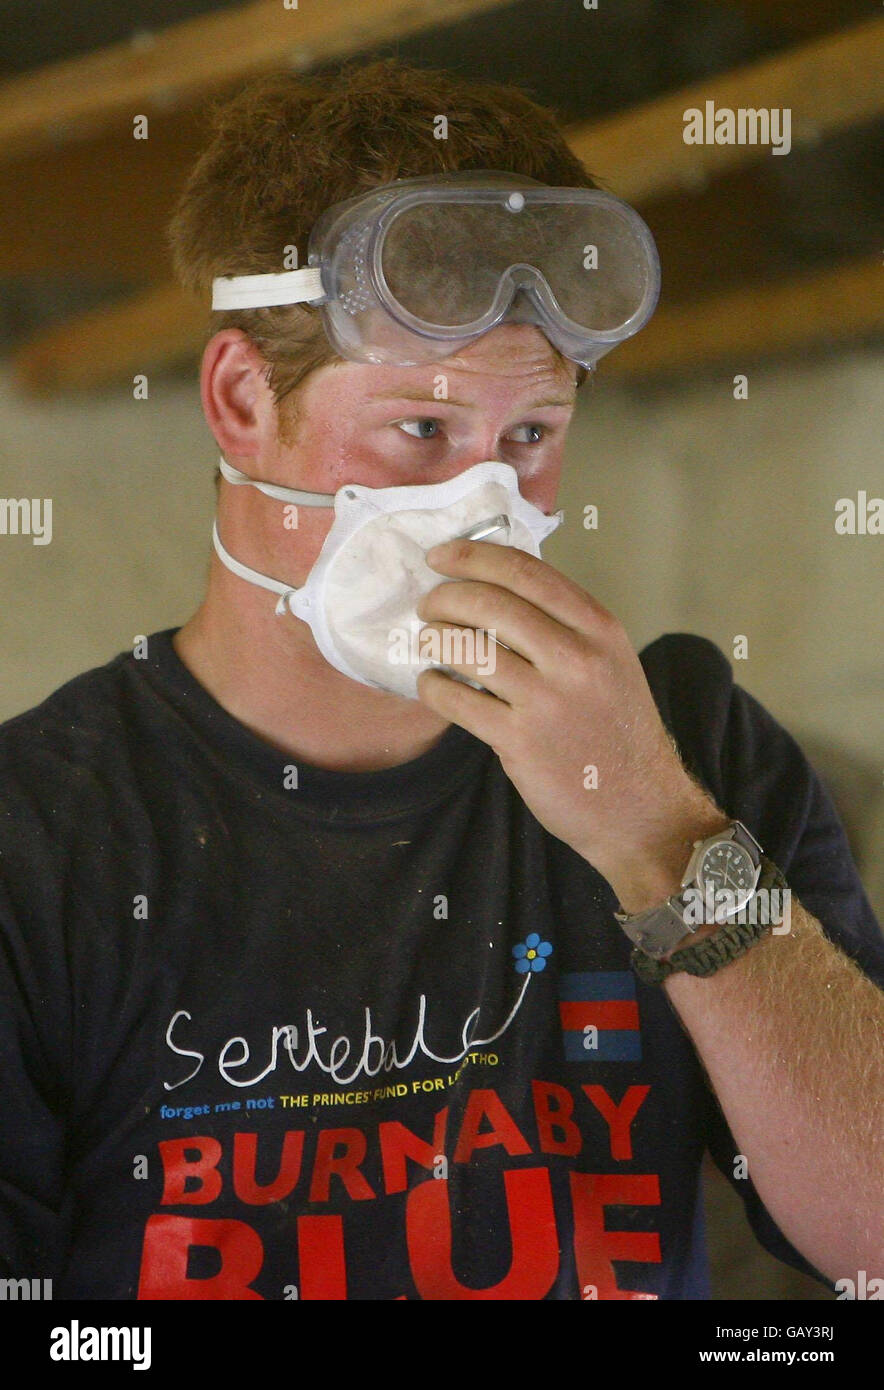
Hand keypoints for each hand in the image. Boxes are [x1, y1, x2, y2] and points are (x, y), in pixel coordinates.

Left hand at [415, 539, 728, 911]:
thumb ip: (565, 625)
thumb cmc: (617, 732)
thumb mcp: (611, 662)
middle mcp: (577, 658)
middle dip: (445, 597)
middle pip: (489, 603)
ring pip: (467, 648)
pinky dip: (433, 686)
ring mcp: (548, 701)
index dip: (473, 556)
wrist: (642, 809)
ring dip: (435, 638)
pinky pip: (456, 700)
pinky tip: (433, 685)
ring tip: (428, 643)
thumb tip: (496, 587)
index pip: (525, 571)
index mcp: (599, 629)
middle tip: (428, 604)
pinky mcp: (520, 742)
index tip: (441, 555)